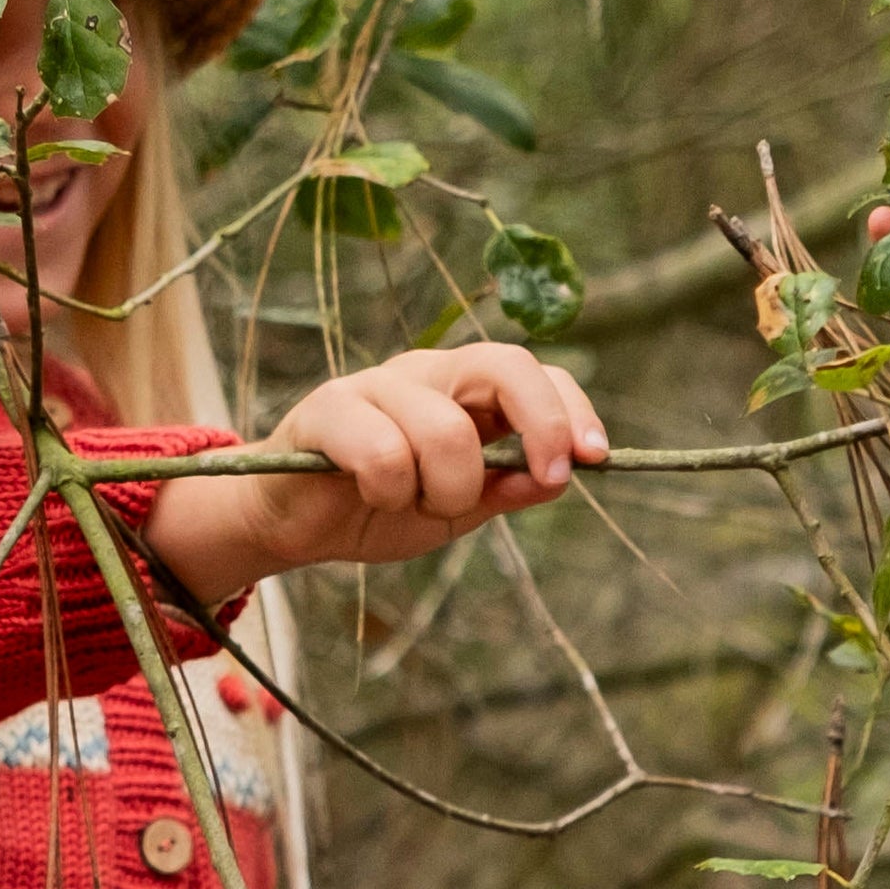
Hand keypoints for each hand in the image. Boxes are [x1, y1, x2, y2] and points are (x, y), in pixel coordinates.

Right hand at [146, 345, 605, 597]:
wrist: (296, 524)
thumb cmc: (380, 507)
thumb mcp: (461, 507)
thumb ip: (508, 487)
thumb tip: (561, 475)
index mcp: (464, 391)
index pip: (534, 372)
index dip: (570, 409)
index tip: (593, 458)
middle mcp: (425, 373)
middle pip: (502, 364)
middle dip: (540, 424)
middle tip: (543, 479)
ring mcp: (375, 385)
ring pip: (446, 431)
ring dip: (446, 490)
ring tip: (414, 505)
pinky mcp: (327, 410)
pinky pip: (385, 455)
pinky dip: (392, 493)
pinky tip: (373, 498)